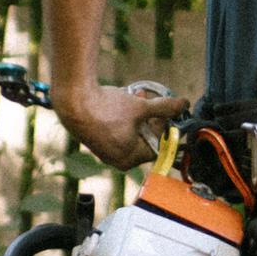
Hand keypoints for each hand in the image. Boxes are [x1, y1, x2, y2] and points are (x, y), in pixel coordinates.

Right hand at [55, 82, 172, 171]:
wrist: (73, 101)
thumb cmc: (106, 109)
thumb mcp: (141, 107)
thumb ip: (165, 108)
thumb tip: (184, 105)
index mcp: (129, 159)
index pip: (157, 147)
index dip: (165, 128)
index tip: (168, 114)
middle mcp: (117, 159)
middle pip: (144, 140)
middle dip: (151, 119)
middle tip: (154, 103)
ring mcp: (105, 150)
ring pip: (131, 132)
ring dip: (139, 115)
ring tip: (140, 96)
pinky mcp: (96, 139)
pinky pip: (117, 130)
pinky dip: (125, 117)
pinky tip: (125, 100)